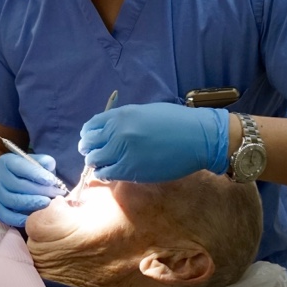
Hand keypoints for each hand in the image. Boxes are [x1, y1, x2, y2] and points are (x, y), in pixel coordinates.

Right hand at [0, 152, 65, 227]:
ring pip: (12, 201)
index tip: (53, 181)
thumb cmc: (30, 172)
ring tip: (48, 204)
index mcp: (7, 162)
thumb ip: (44, 162)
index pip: (21, 167)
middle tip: (55, 195)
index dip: (38, 175)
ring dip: (32, 204)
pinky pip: (7, 216)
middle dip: (39, 191)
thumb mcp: (37, 162)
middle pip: (18, 185)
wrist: (14, 183)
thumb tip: (48, 166)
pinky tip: (35, 217)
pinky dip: (21, 218)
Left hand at [79, 103, 229, 182]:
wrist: (198, 138)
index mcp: (121, 115)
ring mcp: (122, 152)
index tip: (93, 141)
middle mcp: (117, 132)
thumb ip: (124, 120)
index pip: (91, 126)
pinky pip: (106, 174)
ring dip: (98, 163)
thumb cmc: (177, 122)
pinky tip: (113, 173)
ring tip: (107, 165)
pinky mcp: (130, 170)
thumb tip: (110, 131)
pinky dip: (105, 174)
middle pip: (88, 144)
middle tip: (99, 154)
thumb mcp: (145, 112)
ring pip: (94, 161)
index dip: (89, 135)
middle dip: (91, 149)